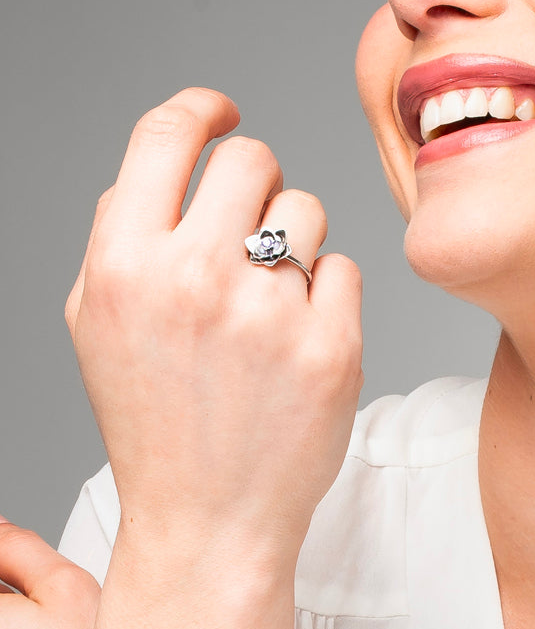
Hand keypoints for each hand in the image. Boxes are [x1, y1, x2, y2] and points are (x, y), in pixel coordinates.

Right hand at [65, 88, 362, 567]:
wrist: (208, 520)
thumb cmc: (154, 419)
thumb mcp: (97, 323)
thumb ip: (121, 233)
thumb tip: (169, 163)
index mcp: (124, 264)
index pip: (167, 133)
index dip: (200, 107)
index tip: (224, 110)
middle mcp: (194, 278)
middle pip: (252, 157)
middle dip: (254, 184)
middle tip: (250, 230)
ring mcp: (268, 312)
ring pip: (307, 207)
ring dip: (293, 240)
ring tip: (269, 301)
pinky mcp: (332, 344)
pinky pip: (343, 267)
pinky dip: (324, 295)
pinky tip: (298, 341)